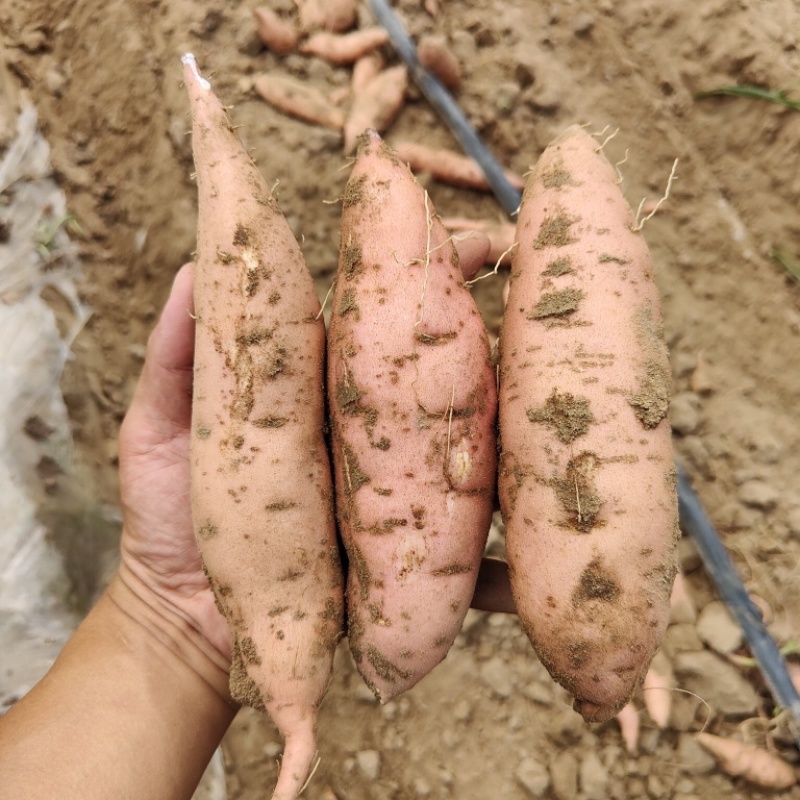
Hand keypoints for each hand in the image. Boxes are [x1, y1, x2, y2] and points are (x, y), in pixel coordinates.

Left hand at [116, 255, 512, 669]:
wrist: (184, 618)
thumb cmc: (168, 520)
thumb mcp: (157, 430)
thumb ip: (176, 357)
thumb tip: (195, 267)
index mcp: (318, 397)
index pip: (375, 326)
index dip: (415, 281)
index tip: (459, 240)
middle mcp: (365, 439)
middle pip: (434, 381)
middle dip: (485, 336)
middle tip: (535, 297)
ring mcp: (390, 498)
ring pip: (464, 458)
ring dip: (511, 434)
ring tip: (556, 402)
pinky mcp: (401, 562)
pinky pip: (463, 560)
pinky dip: (501, 562)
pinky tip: (540, 547)